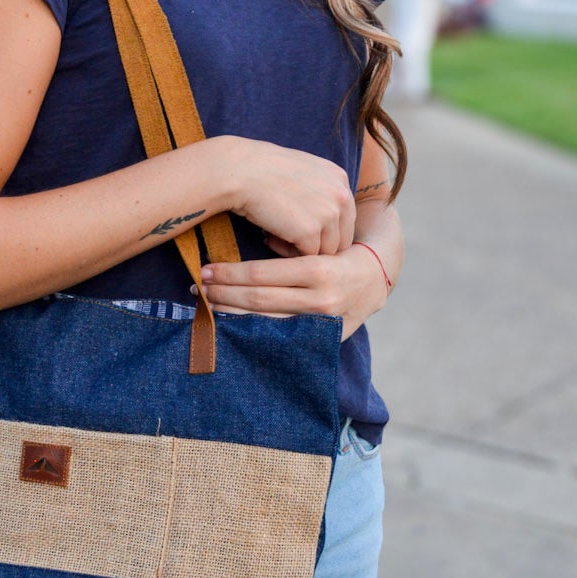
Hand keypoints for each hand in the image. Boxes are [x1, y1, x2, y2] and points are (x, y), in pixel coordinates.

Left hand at [201, 243, 389, 340]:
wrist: (377, 278)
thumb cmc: (338, 250)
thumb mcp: (319, 239)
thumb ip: (289, 243)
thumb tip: (257, 238)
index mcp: (320, 271)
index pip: (262, 276)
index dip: (230, 274)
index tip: (206, 270)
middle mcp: (321, 301)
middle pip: (259, 301)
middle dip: (224, 294)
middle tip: (199, 287)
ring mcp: (321, 324)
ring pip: (265, 323)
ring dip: (232, 314)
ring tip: (208, 304)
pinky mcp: (322, 340)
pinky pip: (280, 337)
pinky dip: (253, 329)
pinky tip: (232, 323)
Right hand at [219, 138, 355, 256]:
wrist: (240, 171)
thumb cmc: (261, 169)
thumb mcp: (302, 170)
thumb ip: (319, 188)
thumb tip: (322, 213)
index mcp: (339, 178)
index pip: (344, 217)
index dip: (323, 227)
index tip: (298, 224)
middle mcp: (341, 195)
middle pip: (341, 237)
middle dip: (318, 243)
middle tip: (288, 237)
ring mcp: (328, 213)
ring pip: (327, 250)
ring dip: (303, 250)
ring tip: (277, 238)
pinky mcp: (311, 231)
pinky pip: (308, 257)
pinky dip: (289, 253)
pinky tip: (270, 239)